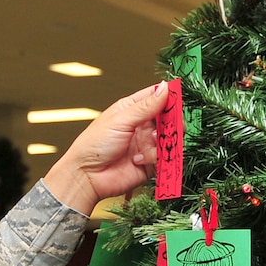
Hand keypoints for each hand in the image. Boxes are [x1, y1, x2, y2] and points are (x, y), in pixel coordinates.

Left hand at [45, 83, 171, 213]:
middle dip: (171, 122)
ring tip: (149, 142)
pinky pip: (163, 157)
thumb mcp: (121, 120)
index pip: (156, 97)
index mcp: (132, 110)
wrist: (87, 176)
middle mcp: (141, 126)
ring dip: (161, 140)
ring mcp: (146, 145)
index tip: (178, 99)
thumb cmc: (95, 145)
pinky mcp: (150, 164)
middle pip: (168, 119)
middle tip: (170, 125)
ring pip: (168, 138)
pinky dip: (154, 157)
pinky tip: (137, 159)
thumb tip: (165, 88)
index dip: (169, 96)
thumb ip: (146, 106)